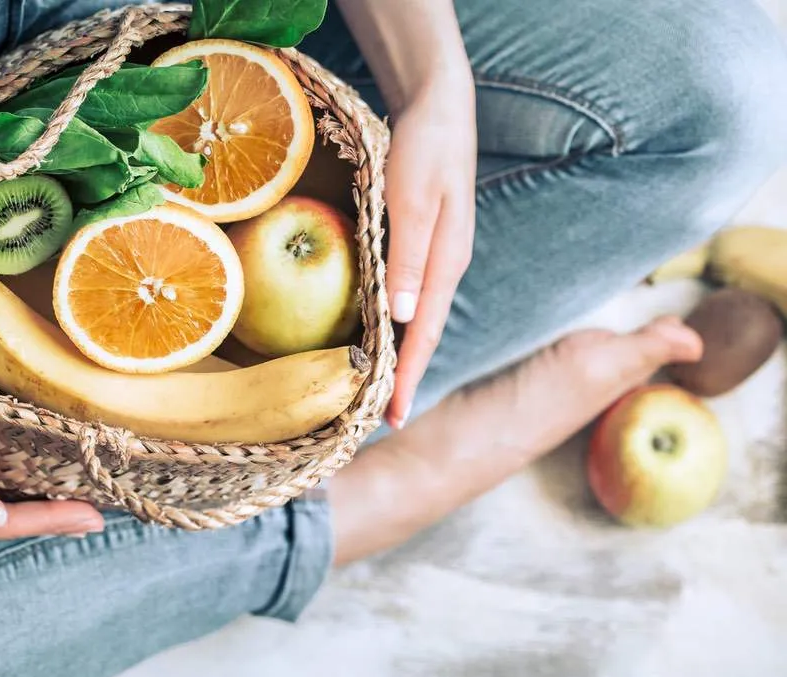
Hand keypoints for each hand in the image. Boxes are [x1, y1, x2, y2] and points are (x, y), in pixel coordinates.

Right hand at [0, 390, 104, 542]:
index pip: (6, 525)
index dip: (51, 522)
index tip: (93, 517)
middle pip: (10, 521)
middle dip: (54, 519)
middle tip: (100, 515)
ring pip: (2, 506)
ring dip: (41, 505)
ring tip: (80, 502)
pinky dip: (19, 486)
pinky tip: (39, 479)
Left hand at [384, 70, 476, 427]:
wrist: (440, 106)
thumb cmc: (424, 148)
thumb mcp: (413, 201)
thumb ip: (408, 259)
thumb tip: (401, 319)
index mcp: (445, 263)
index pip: (424, 335)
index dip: (408, 378)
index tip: (392, 418)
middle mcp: (445, 267)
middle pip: (424, 334)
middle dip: (407, 377)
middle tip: (383, 418)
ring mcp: (438, 256)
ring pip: (419, 317)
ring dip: (404, 354)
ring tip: (382, 388)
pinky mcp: (427, 243)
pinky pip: (414, 295)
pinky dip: (401, 323)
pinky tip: (387, 332)